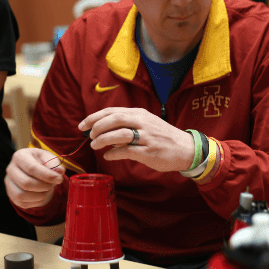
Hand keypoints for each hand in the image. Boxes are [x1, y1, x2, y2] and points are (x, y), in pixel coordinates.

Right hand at [5, 148, 64, 208]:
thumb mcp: (50, 158)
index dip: (47, 175)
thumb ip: (55, 164)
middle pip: (26, 183)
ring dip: (40, 195)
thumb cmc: (43, 162)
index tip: (60, 179)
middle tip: (53, 184)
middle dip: (44, 186)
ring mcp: (9, 183)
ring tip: (48, 189)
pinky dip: (36, 201)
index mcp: (20, 156)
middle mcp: (10, 169)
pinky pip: (22, 203)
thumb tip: (60, 171)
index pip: (32, 168)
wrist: (35, 170)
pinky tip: (42, 194)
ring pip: (22, 195)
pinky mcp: (11, 194)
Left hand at [79, 107, 195, 172]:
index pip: (112, 111)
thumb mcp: (147, 124)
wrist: (186, 149)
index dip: (94, 117)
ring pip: (119, 134)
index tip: (83, 125)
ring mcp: (146, 137)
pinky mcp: (148, 151)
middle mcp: (143, 122)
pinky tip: (108, 156)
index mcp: (140, 114)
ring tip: (95, 146)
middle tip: (88, 136)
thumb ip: (128, 125)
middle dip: (97, 127)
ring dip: (102, 140)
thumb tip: (105, 131)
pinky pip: (126, 151)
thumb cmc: (163, 137)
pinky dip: (113, 153)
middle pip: (114, 119)